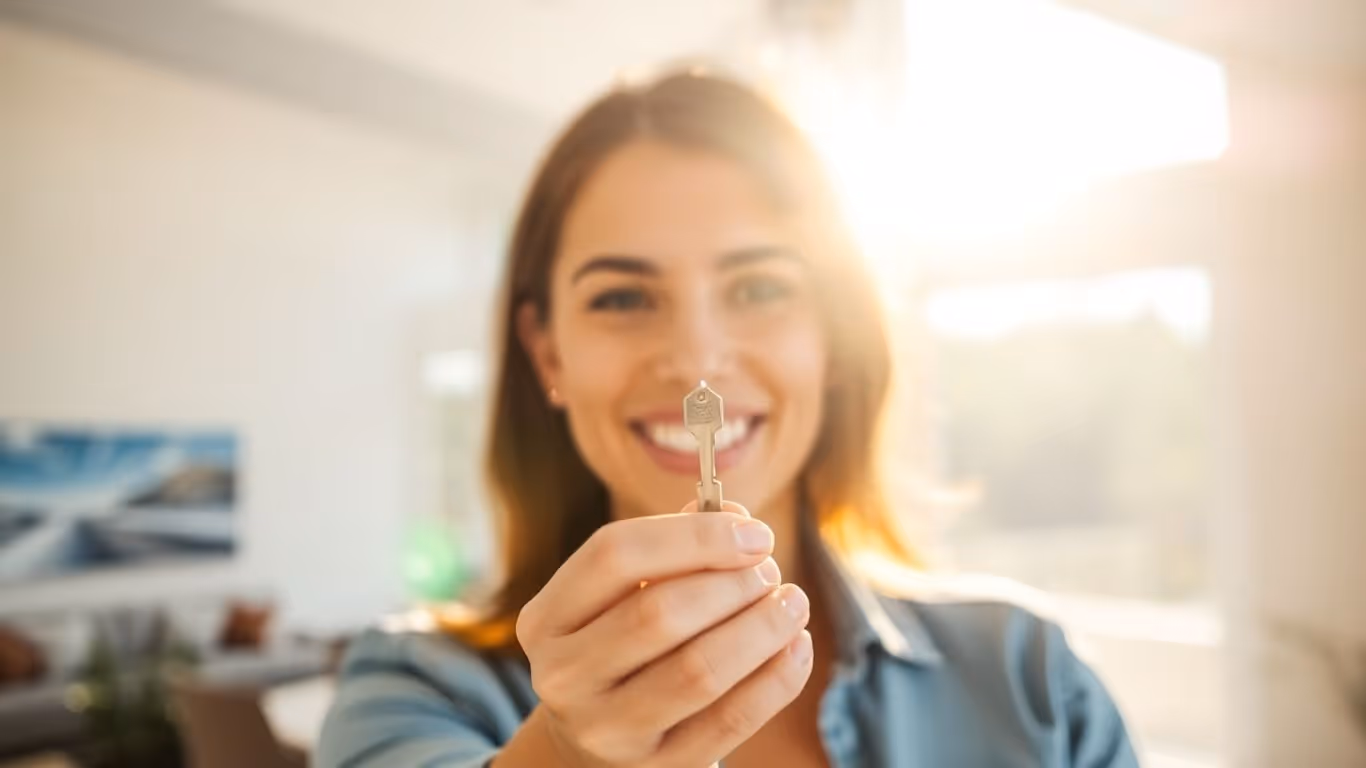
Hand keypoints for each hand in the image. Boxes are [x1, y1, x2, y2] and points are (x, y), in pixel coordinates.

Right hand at [514, 501, 813, 767]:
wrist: (595, 738)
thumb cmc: (622, 642)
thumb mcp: (624, 593)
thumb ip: (674, 546)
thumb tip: (735, 520)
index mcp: (547, 618)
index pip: (613, 555)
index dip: (693, 537)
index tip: (755, 532)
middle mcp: (564, 676)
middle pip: (658, 613)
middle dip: (731, 584)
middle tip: (770, 573)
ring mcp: (607, 730)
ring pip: (699, 671)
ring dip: (761, 628)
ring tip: (792, 603)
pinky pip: (731, 720)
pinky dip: (776, 678)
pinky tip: (796, 646)